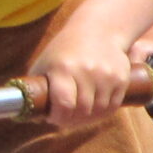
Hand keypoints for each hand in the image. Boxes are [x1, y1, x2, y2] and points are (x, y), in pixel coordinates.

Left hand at [28, 17, 143, 128]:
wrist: (99, 31)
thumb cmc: (65, 50)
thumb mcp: (46, 63)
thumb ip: (38, 88)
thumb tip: (31, 114)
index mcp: (63, 68)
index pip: (65, 104)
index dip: (59, 117)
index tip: (54, 118)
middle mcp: (87, 72)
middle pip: (82, 110)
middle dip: (72, 120)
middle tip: (66, 120)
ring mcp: (106, 76)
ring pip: (99, 110)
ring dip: (88, 118)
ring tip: (79, 116)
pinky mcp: (121, 78)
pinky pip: (113, 106)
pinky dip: (103, 113)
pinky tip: (94, 111)